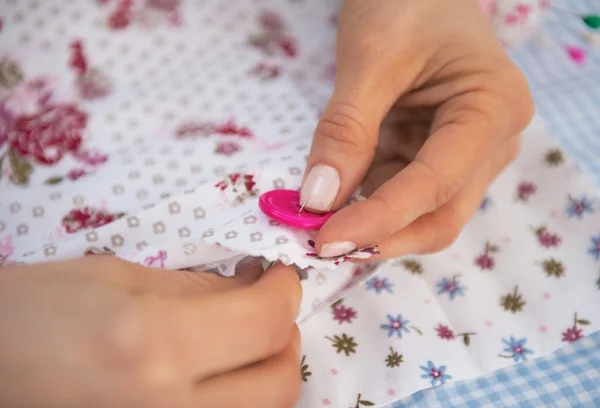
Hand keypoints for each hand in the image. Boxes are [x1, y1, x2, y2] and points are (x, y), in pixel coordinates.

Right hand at [0, 257, 301, 407]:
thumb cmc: (31, 312)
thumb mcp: (115, 278)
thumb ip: (198, 287)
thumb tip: (255, 287)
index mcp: (153, 348)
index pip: (264, 324)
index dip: (284, 291)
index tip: (280, 275)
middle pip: (278, 385)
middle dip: (284, 336)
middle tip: (267, 305)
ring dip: (268, 374)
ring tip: (245, 339)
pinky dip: (238, 402)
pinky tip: (219, 375)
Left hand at [301, 0, 533, 258]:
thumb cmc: (407, 3)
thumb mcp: (371, 59)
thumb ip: (346, 131)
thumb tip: (318, 201)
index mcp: (493, 109)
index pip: (435, 184)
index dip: (379, 219)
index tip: (325, 241)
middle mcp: (491, 143)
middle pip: (439, 214)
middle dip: (379, 236)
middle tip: (318, 245)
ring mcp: (465, 155)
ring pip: (421, 214)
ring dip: (370, 227)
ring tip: (317, 226)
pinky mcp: (435, 157)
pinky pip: (402, 195)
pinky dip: (365, 206)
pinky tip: (333, 204)